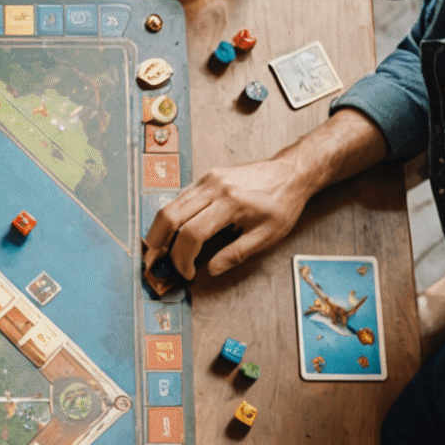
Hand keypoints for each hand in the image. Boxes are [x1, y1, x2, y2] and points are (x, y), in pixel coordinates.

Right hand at [141, 157, 311, 282]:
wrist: (290, 172)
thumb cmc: (283, 202)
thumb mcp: (267, 235)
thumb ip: (237, 253)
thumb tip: (212, 269)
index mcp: (231, 203)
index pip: (192, 233)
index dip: (183, 258)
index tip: (186, 272)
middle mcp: (214, 188)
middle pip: (171, 217)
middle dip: (157, 244)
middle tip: (154, 263)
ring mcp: (207, 180)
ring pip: (169, 206)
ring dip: (158, 231)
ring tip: (156, 251)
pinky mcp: (206, 178)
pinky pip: (179, 199)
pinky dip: (170, 218)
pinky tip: (170, 233)